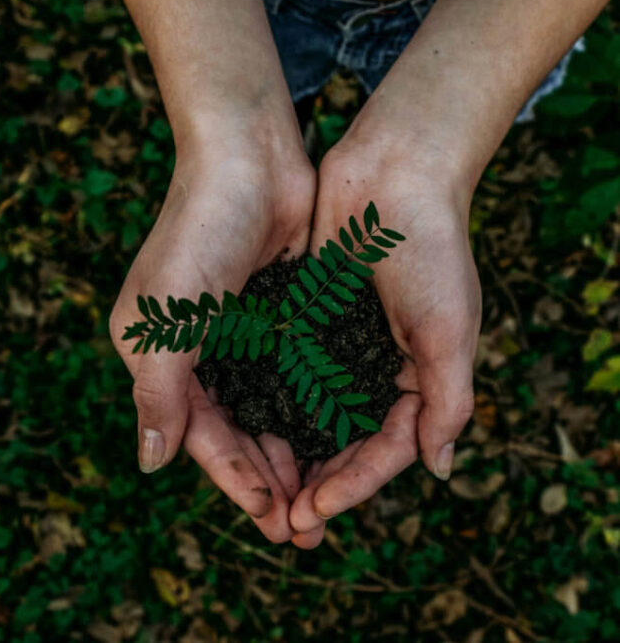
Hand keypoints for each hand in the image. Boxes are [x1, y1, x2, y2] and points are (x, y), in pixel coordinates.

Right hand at [110, 144, 314, 542]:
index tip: (271, 518)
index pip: (201, 435)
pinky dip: (313, 410)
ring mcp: (245, 335)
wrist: (249, 159)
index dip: (235, 479)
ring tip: (324, 497)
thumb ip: (158, 392)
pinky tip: (336, 439)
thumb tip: (151, 463)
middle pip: (238, 432)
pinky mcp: (281, 317)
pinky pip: (297, 376)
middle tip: (304, 527)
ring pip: (271, 411)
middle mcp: (203, 352)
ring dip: (294, 453)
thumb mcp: (165, 318)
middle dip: (269, 479)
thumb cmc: (199, 232)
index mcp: (164, 357)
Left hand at [288, 138, 481, 546]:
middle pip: (344, 441)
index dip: (354, 484)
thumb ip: (448, 401)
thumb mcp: (451, 329)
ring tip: (262, 492)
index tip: (316, 511)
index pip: (386, 448)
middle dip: (317, 482)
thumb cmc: (432, 249)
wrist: (394, 174)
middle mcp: (376, 368)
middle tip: (284, 522)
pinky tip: (246, 429)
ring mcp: (339, 345)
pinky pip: (287, 370)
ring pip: (311, 413)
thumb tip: (439, 469)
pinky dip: (271, 401)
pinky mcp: (308, 319)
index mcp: (417, 378)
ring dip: (290, 453)